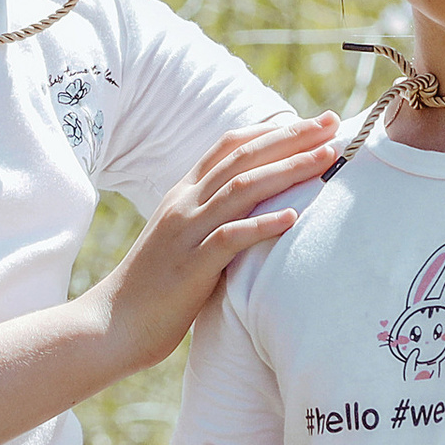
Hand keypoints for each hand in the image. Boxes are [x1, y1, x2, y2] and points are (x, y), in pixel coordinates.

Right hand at [105, 117, 339, 371]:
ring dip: (287, 170)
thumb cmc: (154, 288)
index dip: (269, 130)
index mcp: (182, 195)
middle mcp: (183, 204)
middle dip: (289, 138)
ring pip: (241, 188)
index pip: (228, 146)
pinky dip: (262, 224)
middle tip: (331, 122)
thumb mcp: (183, 240)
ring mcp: (186, 233)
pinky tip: (293, 217)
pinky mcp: (190, 267)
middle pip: (242, 158)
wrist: (112, 322)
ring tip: (325, 158)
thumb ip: (211, 218)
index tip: (309, 122)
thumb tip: (253, 211)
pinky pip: (229, 238)